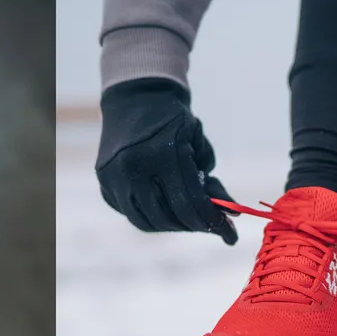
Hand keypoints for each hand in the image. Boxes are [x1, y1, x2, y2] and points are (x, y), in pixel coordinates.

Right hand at [95, 77, 237, 244]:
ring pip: (146, 222)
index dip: (213, 223)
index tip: (231, 237)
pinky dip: (151, 217)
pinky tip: (166, 209)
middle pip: (168, 217)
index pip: (190, 202)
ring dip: (172, 226)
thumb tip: (230, 215)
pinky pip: (130, 212)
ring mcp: (114, 178)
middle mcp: (134, 169)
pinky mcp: (105, 183)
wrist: (134, 98)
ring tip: (189, 220)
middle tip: (212, 227)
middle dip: (194, 227)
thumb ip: (210, 179)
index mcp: (161, 154)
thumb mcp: (197, 142)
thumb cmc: (172, 119)